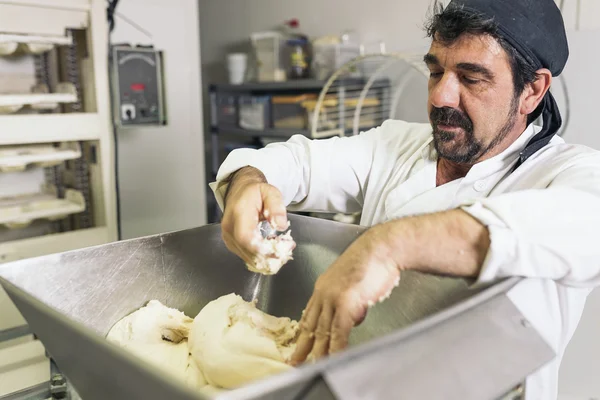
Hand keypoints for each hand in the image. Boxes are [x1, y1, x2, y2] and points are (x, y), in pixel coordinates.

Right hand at [221, 167, 287, 265]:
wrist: (240, 191)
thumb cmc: (255, 192)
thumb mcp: (270, 192)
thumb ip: (276, 207)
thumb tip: (280, 226)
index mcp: (238, 213)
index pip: (245, 237)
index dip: (261, 249)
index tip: (279, 252)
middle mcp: (229, 227)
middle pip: (247, 251)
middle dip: (269, 256)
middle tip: (287, 250)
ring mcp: (228, 237)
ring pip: (248, 257)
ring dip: (267, 258)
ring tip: (282, 247)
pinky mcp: (231, 244)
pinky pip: (246, 256)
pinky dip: (261, 257)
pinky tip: (272, 248)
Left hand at [289, 229, 399, 364]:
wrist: (382, 249)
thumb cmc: (374, 261)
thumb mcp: (354, 282)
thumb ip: (349, 301)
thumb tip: (352, 318)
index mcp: (323, 286)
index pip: (309, 313)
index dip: (304, 331)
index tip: (300, 342)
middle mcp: (324, 292)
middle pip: (310, 324)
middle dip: (302, 345)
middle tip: (295, 360)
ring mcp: (333, 298)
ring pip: (322, 330)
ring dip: (317, 351)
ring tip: (311, 366)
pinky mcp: (346, 303)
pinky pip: (338, 331)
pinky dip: (337, 347)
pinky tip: (335, 357)